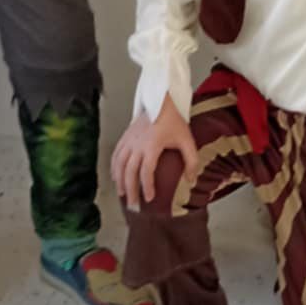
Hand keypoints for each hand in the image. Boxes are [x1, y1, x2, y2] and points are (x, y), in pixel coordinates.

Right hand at [111, 96, 198, 211]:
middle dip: (130, 189)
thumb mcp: (187, 140)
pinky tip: (116, 176)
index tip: (149, 198)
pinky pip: (116, 154)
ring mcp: (129, 140)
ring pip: (119, 164)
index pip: (146, 171)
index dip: (146, 186)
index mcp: (152, 145)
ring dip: (119, 180)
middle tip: (133, 203)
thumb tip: (191, 181)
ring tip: (122, 193)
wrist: (160, 100)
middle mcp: (137, 144)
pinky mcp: (125, 136)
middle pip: (129, 171)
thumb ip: (191, 161)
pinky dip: (114, 167)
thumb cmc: (174, 120)